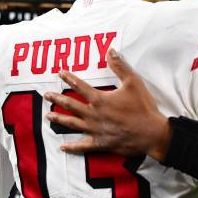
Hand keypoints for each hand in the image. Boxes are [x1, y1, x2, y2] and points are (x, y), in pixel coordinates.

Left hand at [44, 49, 171, 160]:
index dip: (69, 78)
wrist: (151, 133)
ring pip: (72, 124)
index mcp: (100, 99)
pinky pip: (82, 146)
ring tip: (48, 115)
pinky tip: (62, 146)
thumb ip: (120, 66)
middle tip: (46, 95)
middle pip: (71, 105)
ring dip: (59, 119)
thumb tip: (110, 51)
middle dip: (57, 98)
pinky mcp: (101, 144)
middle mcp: (94, 115)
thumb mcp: (133, 82)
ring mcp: (95, 130)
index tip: (60, 73)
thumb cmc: (143, 107)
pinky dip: (72, 147)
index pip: (80, 86)